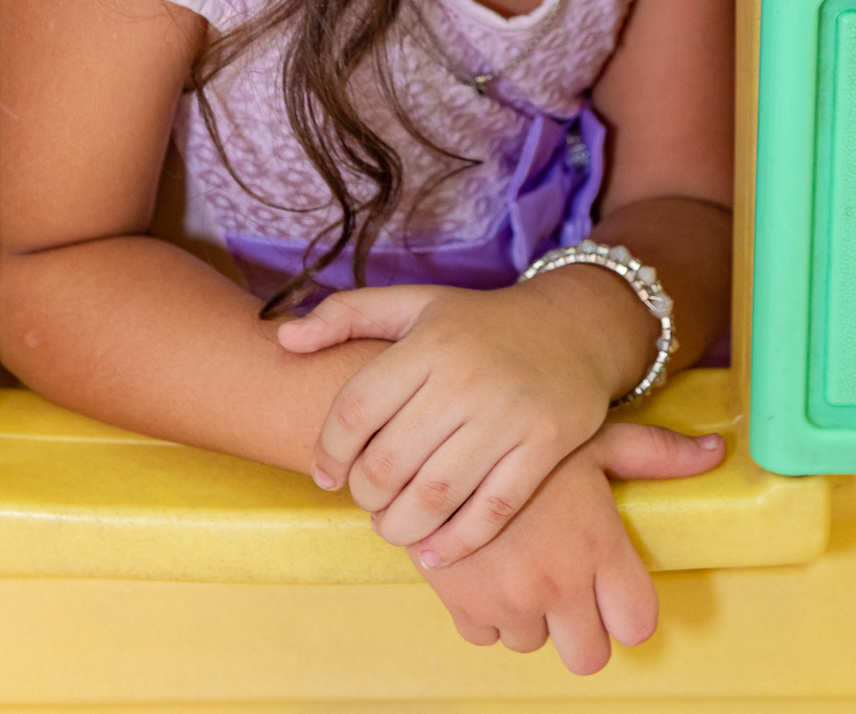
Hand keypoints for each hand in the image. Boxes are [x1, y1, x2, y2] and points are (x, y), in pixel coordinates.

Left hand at [277, 276, 720, 562]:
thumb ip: (345, 314)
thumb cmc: (478, 323)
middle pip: (390, 461)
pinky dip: (457, 542)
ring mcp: (509, 414)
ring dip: (402, 527)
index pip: (355, 410)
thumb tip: (283, 337)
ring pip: (436, 494)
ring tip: (393, 528)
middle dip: (365, 495)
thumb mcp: (415, 303)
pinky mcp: (547, 446)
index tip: (327, 473)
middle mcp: (467, 377)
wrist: (573, 328)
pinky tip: (434, 551)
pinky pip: (492, 509)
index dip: (328, 452)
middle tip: (366, 501)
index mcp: (429, 341)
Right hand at [410, 421, 715, 675]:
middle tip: (566, 583)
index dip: (627, 608)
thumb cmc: (522, 432)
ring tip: (519, 559)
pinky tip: (486, 564)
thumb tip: (717, 451)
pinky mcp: (463, 608)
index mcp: (596, 547)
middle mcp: (557, 583)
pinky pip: (486, 636)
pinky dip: (486, 611)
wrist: (435, 434)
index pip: (637, 625)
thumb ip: (658, 452)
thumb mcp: (594, 437)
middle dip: (580, 626)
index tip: (611, 587)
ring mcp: (509, 600)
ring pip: (533, 643)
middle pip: (589, 656)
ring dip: (530, 613)